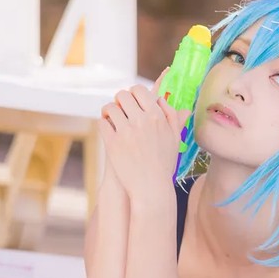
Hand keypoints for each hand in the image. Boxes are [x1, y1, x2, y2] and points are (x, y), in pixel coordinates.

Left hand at [98, 71, 182, 199]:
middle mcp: (141, 120)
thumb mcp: (175, 139)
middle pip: (122, 95)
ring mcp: (125, 131)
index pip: (139, 90)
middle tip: (120, 108)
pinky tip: (108, 129)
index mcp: (157, 116)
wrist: (150, 187)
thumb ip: (173, 117)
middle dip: (119, 100)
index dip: (133, 93)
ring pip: (110, 107)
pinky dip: (104, 123)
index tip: (132, 100)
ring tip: (111, 117)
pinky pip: (103, 122)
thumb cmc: (164, 163)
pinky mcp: (112, 142)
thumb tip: (164, 100)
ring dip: (109, 110)